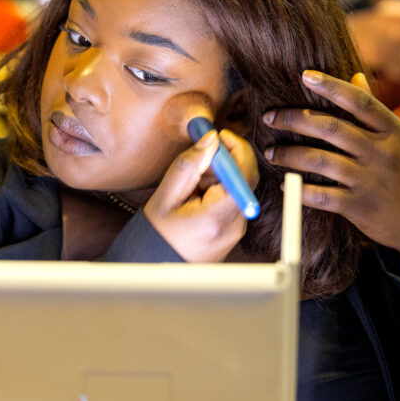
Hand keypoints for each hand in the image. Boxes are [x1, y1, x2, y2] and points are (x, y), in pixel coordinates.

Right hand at [143, 129, 256, 262]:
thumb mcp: (167, 195)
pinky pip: (233, 201)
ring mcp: (237, 231)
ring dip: (218, 179)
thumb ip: (189, 165)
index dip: (237, 149)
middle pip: (243, 179)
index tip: (220, 136)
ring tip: (192, 190)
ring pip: (237, 189)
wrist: (155, 264)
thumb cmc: (157, 233)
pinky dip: (218, 191)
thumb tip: (210, 139)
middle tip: (197, 165)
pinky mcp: (234, 231)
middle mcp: (234, 227)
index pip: (245, 175)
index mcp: (218, 218)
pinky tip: (197, 199)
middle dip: (222, 164)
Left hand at [262, 71, 399, 259]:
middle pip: (331, 128)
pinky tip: (287, 185)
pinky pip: (323, 196)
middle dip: (294, 119)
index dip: (331, 86)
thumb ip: (376, 110)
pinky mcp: (360, 207)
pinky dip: (300, 190)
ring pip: (321, 161)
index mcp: (394, 131)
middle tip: (270, 117)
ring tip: (271, 152)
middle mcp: (381, 153)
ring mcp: (370, 181)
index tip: (304, 76)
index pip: (359, 102)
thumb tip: (355, 77)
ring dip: (289, 154)